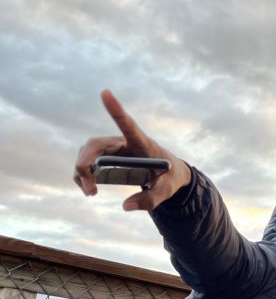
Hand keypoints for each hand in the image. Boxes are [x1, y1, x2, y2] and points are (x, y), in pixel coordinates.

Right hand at [73, 89, 190, 211]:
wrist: (169, 174)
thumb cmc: (169, 177)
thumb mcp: (166, 190)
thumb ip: (150, 200)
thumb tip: (126, 206)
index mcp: (142, 144)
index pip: (128, 125)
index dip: (116, 109)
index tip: (105, 92)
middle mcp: (124, 142)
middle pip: (96, 144)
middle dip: (85, 165)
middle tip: (91, 190)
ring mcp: (114, 148)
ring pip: (87, 151)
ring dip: (81, 171)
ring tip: (91, 192)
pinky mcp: (108, 156)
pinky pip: (87, 160)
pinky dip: (82, 174)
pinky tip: (89, 188)